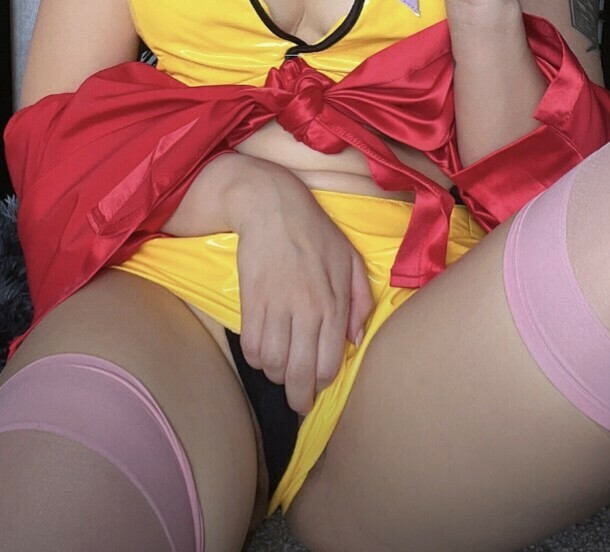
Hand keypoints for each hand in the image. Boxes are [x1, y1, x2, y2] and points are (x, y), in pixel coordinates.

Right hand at [229, 165, 372, 414]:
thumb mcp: (349, 258)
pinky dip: (255, 358)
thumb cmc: (315, 231)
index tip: (317, 389)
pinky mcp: (250, 300)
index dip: (322, 384)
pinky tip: (262, 352)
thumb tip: (355, 339)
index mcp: (333, 302)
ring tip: (280, 371)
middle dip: (297, 397)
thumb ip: (358, 300)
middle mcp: (306, 309)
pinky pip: (251, 346)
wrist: (271, 206)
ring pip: (272, 364)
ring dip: (275, 375)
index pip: (328, 362)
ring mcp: (276, 306)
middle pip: (298, 372)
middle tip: (297, 402)